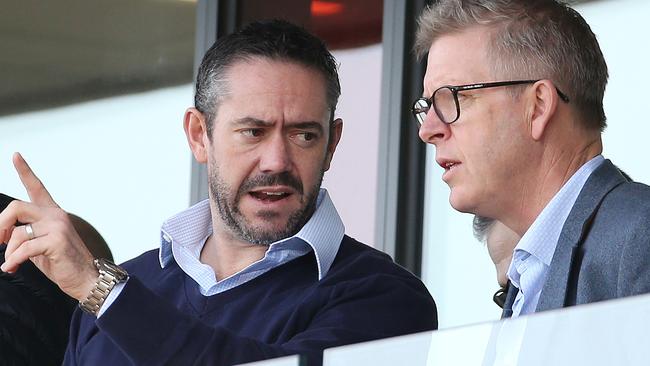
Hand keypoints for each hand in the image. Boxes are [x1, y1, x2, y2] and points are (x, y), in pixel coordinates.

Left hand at [0, 153, 97, 300]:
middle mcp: (55, 215)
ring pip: (17, 232)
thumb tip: (1, 235)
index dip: (25, 170)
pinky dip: (13, 260)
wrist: (85, 278)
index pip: (37, 187)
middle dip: (0, 225)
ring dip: (8, 252)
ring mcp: (57, 227)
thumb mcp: (39, 244)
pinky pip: (23, 248)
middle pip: (17, 207)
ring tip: (10, 263)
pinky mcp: (56, 241)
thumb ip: (25, 234)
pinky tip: (11, 267)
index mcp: (52, 213)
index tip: (15, 155)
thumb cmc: (62, 262)